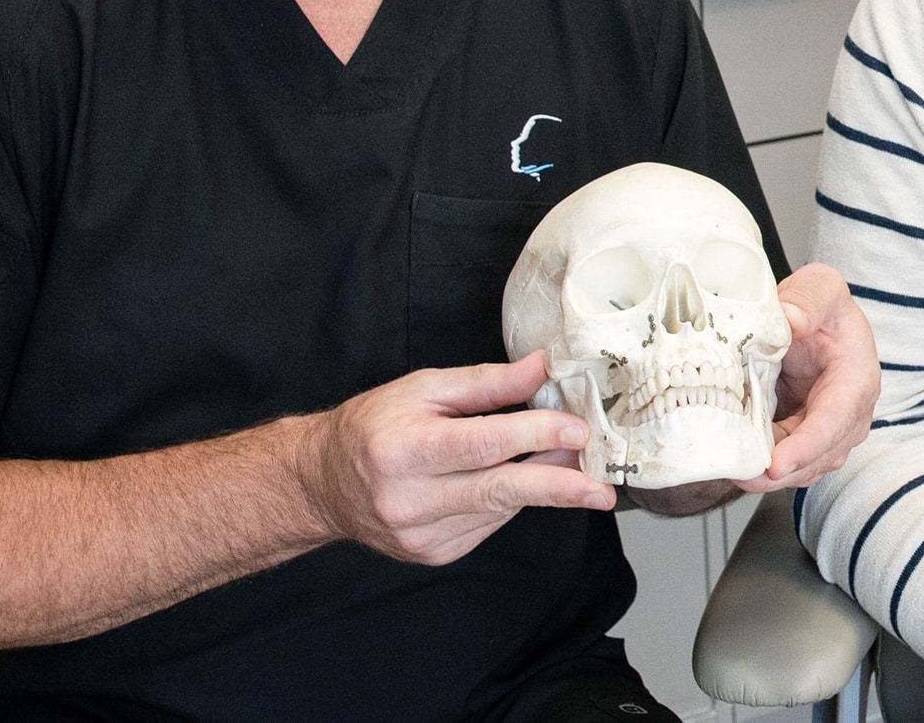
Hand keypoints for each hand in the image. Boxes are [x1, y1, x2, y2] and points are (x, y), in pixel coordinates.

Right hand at [297, 352, 614, 564]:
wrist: (321, 482)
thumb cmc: (374, 425)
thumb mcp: (424, 388)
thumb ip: (486, 383)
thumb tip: (542, 367)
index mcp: (404, 449)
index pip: (484, 445)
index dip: (536, 435)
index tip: (577, 428)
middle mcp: (409, 499)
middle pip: (499, 491)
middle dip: (560, 487)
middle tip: (602, 486)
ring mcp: (420, 535)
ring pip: (499, 509)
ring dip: (540, 487)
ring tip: (567, 461)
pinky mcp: (432, 555)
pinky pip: (487, 525)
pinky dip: (508, 503)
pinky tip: (510, 481)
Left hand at [737, 263, 879, 491]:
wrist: (815, 321)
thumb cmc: (823, 307)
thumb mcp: (822, 286)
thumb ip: (811, 296)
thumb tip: (792, 319)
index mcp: (857, 379)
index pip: (835, 420)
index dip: (806, 446)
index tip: (777, 464)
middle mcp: (848, 415)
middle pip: (818, 456)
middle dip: (780, 471)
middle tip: (741, 474)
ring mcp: (826, 432)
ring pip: (801, 467)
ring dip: (769, 474)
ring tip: (734, 471)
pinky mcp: (802, 438)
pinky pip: (784, 460)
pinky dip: (761, 464)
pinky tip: (737, 460)